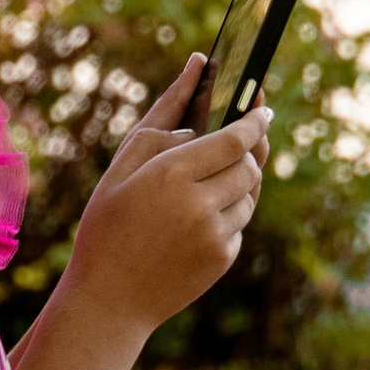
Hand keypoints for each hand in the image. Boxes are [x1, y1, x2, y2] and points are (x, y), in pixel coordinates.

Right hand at [62, 55, 270, 334]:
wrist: (107, 300)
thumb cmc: (106, 225)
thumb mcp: (121, 167)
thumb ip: (162, 118)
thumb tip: (196, 69)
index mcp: (170, 173)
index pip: (235, 138)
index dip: (255, 121)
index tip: (263, 108)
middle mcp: (200, 203)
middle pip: (250, 165)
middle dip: (245, 153)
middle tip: (231, 147)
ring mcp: (215, 234)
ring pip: (250, 194)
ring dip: (236, 184)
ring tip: (201, 190)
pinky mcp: (223, 258)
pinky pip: (240, 224)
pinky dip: (226, 215)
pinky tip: (191, 225)